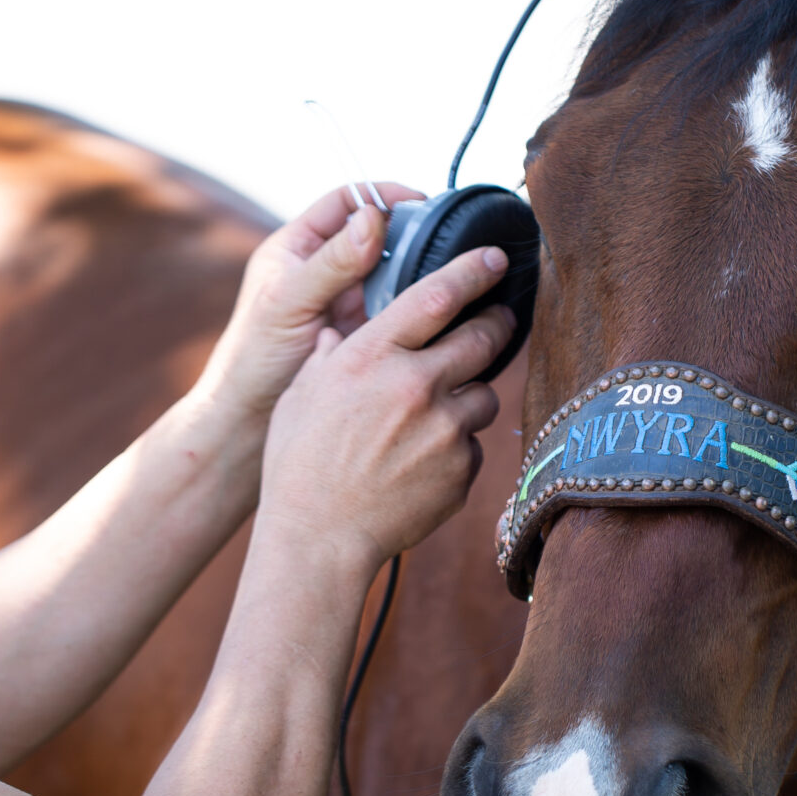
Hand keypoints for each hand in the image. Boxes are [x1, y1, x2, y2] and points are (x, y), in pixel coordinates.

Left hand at [197, 184, 424, 421]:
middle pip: (378, 234)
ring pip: (394, 271)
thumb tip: (373, 217)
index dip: (382, 195)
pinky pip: (400, 308)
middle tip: (446, 240)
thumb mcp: (289, 302)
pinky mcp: (366, 331)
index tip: (420, 201)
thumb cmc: (254, 358)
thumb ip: (331, 262)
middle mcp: (327, 269)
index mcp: (299, 247)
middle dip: (410, 233)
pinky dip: (419, 306)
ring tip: (448, 276)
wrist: (253, 419)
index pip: (346, 202)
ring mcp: (348, 300)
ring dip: (419, 272)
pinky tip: (439, 310)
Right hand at [257, 245, 513, 566]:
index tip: (495, 258)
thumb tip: (337, 332)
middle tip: (498, 321)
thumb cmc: (298, 464)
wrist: (319, 537)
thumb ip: (328, 357)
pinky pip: (474, 447)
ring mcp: (445, 429)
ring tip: (435, 419)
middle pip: (482, 338)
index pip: (437, 295)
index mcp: (372, 357)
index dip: (473, 271)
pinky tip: (422, 465)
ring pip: (483, 396)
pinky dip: (456, 450)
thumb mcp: (301, 396)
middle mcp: (416, 386)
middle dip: (496, 324)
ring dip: (468, 399)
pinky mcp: (463, 470)